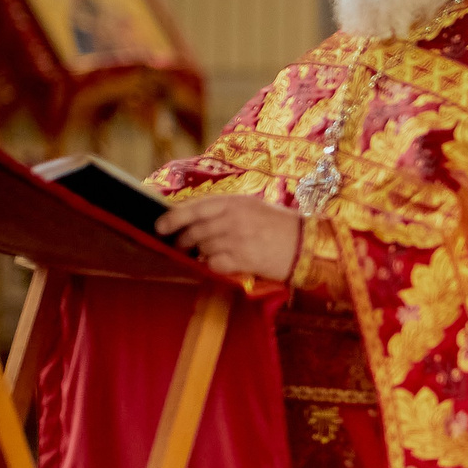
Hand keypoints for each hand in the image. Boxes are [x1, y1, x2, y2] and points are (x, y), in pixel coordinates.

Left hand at [154, 194, 304, 281]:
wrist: (307, 244)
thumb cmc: (280, 226)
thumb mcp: (253, 207)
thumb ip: (225, 210)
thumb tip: (194, 219)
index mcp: (235, 202)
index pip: (195, 207)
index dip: (173, 217)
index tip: (159, 226)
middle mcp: (234, 218)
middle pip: (195, 230)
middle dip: (182, 240)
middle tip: (180, 246)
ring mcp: (238, 239)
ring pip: (203, 247)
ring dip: (197, 253)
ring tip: (199, 256)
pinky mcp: (244, 259)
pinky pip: (214, 263)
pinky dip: (210, 265)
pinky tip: (215, 265)